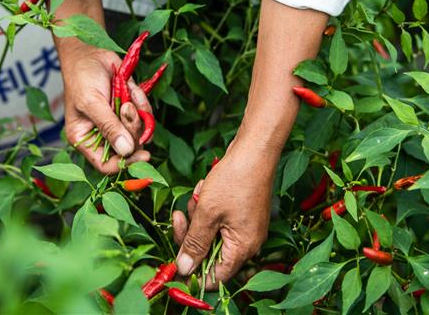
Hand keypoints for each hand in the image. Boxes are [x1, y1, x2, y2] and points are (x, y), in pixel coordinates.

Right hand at [60, 42, 151, 173]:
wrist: (91, 52)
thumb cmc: (82, 77)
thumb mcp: (91, 102)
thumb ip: (108, 126)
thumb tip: (126, 151)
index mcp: (85, 139)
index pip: (106, 165)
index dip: (125, 164)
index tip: (143, 154)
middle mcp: (102, 135)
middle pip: (128, 149)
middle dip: (132, 128)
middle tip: (127, 107)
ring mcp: (118, 122)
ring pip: (140, 132)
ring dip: (138, 113)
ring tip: (128, 96)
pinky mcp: (130, 110)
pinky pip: (145, 115)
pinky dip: (143, 102)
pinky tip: (132, 88)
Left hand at [171, 140, 274, 288]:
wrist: (254, 150)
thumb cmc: (235, 179)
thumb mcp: (207, 212)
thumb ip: (194, 243)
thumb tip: (184, 269)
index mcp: (242, 249)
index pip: (215, 277)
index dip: (193, 272)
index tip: (174, 261)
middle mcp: (248, 243)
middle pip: (209, 253)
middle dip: (191, 233)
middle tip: (181, 215)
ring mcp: (247, 228)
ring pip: (211, 234)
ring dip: (198, 216)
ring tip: (199, 194)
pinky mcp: (243, 214)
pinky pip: (219, 220)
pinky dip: (208, 208)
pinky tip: (206, 188)